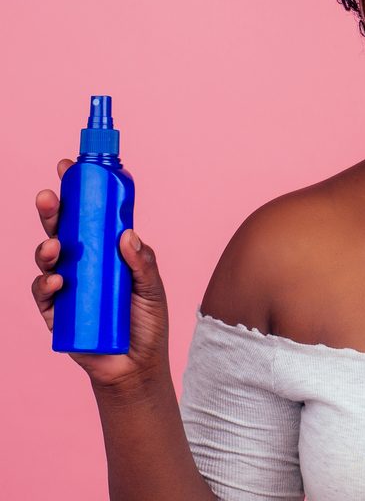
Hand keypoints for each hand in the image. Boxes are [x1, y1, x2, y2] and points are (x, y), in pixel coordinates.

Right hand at [32, 158, 171, 389]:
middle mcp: (83, 264)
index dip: (78, 192)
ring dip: (46, 247)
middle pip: (62, 230)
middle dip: (53, 210)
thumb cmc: (147, 323)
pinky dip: (46, 283)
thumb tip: (127, 234)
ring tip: (55, 246)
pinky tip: (56, 280)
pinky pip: (43, 293)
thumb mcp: (152, 288)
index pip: (89, 216)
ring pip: (46, 258)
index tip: (70, 166)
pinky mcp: (56, 313)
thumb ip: (143, 262)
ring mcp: (67, 286)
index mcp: (107, 251)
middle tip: (50, 196)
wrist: (137, 366)